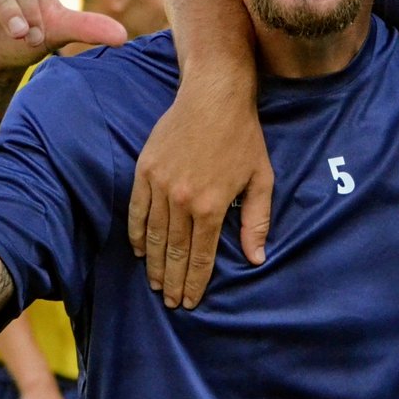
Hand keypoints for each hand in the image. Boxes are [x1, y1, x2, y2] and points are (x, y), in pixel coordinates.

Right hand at [128, 80, 272, 309]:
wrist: (213, 96)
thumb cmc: (243, 137)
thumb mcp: (261, 179)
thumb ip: (257, 221)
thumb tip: (256, 258)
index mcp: (211, 206)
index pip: (201, 256)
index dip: (196, 283)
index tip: (190, 302)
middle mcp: (182, 200)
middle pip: (175, 252)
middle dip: (173, 281)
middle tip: (170, 302)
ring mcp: (159, 185)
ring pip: (153, 236)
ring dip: (154, 264)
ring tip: (156, 284)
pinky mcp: (145, 171)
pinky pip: (137, 211)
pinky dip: (137, 234)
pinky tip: (141, 251)